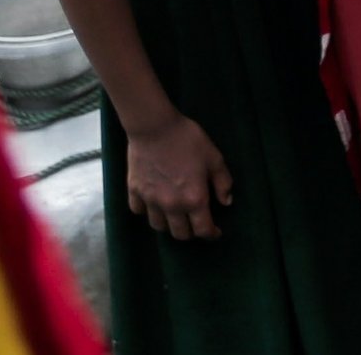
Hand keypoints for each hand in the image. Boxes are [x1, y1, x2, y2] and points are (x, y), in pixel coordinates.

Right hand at [122, 111, 232, 240]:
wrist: (154, 127)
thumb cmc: (187, 140)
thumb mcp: (214, 158)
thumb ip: (223, 182)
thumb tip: (226, 202)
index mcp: (193, 199)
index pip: (203, 229)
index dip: (211, 234)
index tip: (215, 232)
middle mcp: (171, 206)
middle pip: (180, 234)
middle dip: (191, 232)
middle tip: (195, 223)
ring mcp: (150, 200)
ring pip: (159, 226)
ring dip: (169, 224)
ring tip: (174, 216)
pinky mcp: (134, 191)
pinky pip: (139, 211)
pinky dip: (147, 211)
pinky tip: (152, 204)